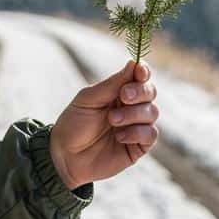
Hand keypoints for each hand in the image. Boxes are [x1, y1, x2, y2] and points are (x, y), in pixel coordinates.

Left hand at [49, 60, 159, 189]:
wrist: (65, 156)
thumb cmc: (74, 124)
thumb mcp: (89, 99)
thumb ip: (112, 83)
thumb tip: (135, 62)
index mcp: (119, 92)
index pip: (139, 77)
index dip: (143, 71)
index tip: (140, 71)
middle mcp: (131, 107)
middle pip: (150, 92)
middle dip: (139, 92)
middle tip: (123, 97)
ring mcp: (136, 126)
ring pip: (152, 112)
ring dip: (133, 114)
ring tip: (112, 120)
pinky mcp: (139, 146)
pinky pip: (151, 134)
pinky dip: (137, 132)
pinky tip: (119, 137)